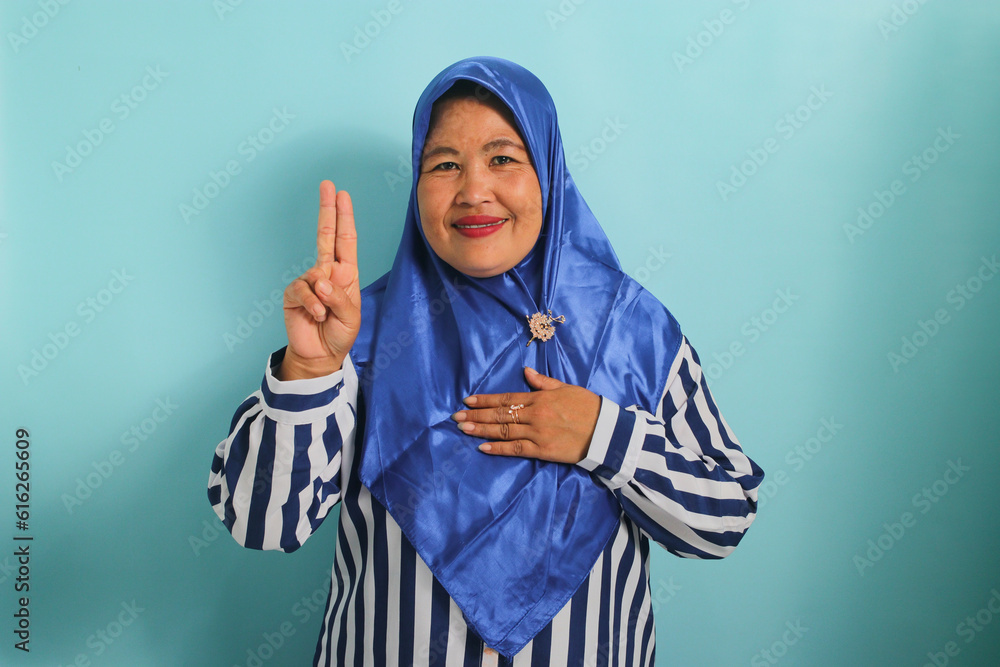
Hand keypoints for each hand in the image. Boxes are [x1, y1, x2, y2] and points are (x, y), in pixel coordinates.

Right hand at [279, 180, 360, 379]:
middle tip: (327, 185)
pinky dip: (311, 304)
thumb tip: (321, 279)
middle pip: (326, 235)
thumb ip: (340, 297)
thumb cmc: (339, 334)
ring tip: (325, 315)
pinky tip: (315, 315)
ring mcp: (309, 282)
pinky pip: (302, 290)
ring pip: (315, 276)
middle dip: (327, 210)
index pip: (346, 240)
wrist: (320, 355)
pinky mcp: (293, 294)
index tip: (342, 195)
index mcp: (346, 274)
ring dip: (323, 298)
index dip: (344, 217)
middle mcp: (327, 273)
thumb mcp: (351, 317)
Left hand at [451, 367, 601, 463]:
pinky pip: (516, 449)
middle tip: (456, 417)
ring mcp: (538, 433)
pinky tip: (482, 447)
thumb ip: (543, 382)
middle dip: (476, 416)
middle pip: (499, 415)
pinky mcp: (543, 451)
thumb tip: (526, 371)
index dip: (485, 400)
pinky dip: (498, 448)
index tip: (468, 401)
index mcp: (539, 398)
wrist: (607, 431)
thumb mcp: (566, 388)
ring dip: (481, 430)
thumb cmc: (588, 407)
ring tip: (463, 429)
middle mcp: (535, 414)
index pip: (505, 398)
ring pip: (503, 431)